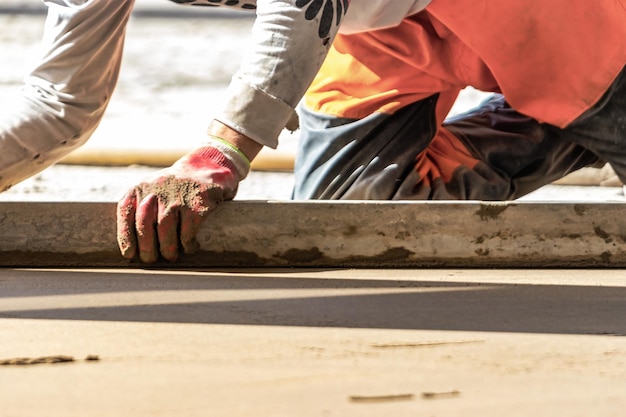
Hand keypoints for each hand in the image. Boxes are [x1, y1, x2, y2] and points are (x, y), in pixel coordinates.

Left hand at [116, 138, 249, 262]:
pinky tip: (190, 247)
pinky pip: (188, 231)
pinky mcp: (197, 204)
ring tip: (171, 256)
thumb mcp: (154, 188)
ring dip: (167, 249)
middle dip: (147, 248)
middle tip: (152, 260)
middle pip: (144, 225)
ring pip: (165, 230)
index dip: (125, 236)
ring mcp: (177, 196)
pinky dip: (187, 244)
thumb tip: (132, 247)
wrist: (207, 167)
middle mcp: (157, 189)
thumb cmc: (177, 186)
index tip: (129, 254)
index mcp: (141, 186)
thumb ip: (141, 209)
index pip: (126, 211)